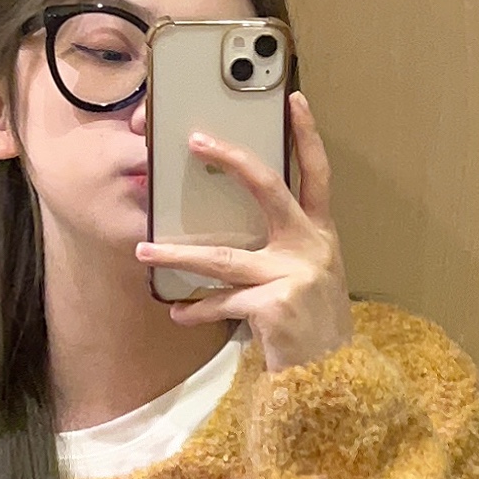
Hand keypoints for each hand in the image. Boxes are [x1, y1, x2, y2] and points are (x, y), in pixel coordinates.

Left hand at [137, 92, 353, 370]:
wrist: (333, 381)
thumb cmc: (312, 325)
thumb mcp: (307, 278)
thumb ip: (280, 249)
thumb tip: (225, 230)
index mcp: (320, 235)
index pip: (317, 174)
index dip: (308, 135)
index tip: (295, 98)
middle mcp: (311, 248)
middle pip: (269, 189)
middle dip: (232, 160)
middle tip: (195, 140)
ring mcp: (294, 276)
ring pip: (224, 257)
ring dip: (179, 254)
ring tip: (144, 251)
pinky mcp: (274, 307)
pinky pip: (223, 302)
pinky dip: (198, 309)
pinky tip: (179, 313)